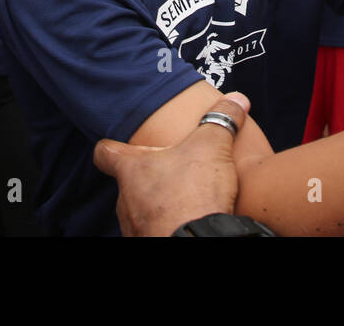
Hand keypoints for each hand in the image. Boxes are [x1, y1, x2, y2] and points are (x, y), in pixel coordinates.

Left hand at [93, 93, 249, 236]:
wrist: (195, 242)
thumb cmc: (193, 194)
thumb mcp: (212, 147)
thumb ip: (222, 121)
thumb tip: (238, 99)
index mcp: (133, 169)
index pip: (105, 153)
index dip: (111, 147)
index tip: (120, 145)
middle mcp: (126, 200)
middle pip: (129, 183)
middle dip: (150, 179)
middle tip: (174, 174)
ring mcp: (135, 227)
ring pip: (141, 210)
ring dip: (159, 205)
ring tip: (185, 201)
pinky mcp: (148, 245)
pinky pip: (153, 232)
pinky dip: (167, 226)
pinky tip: (188, 223)